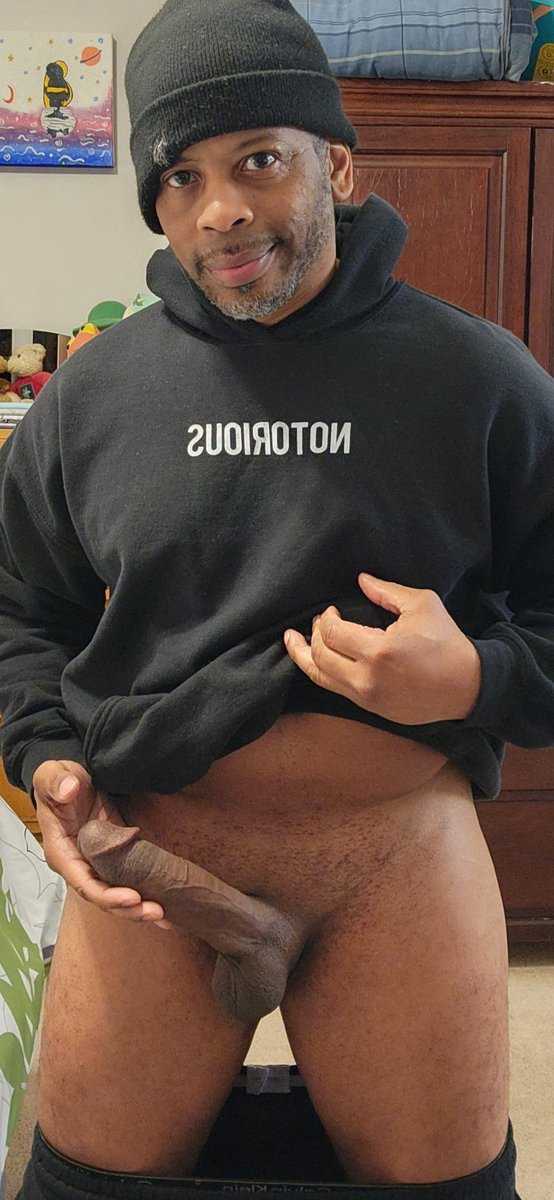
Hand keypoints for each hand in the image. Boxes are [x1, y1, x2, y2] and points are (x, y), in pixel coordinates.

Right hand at [33, 760, 171, 926]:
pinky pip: (126, 883)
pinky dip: (143, 896)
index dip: (106, 894)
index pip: (83, 882)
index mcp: (61, 852)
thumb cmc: (59, 780)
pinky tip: (166, 908)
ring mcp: (96, 865)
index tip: (131, 897)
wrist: (71, 781)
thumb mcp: (52, 773)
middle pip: (102, 897)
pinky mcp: (112, 860)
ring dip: (138, 909)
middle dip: (128, 908)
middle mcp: (78, 866)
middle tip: (156, 912)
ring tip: (164, 917)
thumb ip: (57, 781)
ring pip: (116, 895)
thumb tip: (69, 789)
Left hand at [284, 573, 481, 724]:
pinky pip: (335, 690)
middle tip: (318, 621)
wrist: (468, 686)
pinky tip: (315, 660)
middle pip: (320, 656)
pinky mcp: (371, 709)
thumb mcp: (422, 605)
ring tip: (292, 641)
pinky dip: (321, 673)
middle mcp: (367, 679)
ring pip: (320, 678)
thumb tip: (360, 580)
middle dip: (314, 634)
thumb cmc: (447, 642)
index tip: (332, 610)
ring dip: (304, 657)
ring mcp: (367, 698)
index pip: (332, 633)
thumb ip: (386, 591)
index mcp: (379, 651)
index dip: (326, 619)